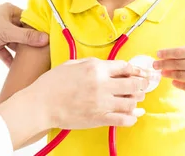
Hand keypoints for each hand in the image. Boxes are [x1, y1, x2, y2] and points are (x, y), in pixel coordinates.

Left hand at [0, 3, 48, 66]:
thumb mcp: (7, 32)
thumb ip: (27, 36)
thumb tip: (46, 38)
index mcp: (10, 11)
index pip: (29, 19)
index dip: (39, 28)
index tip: (50, 38)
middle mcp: (6, 20)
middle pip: (23, 32)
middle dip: (31, 42)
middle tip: (44, 52)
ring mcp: (0, 32)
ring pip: (15, 43)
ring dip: (21, 52)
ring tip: (33, 62)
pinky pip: (6, 52)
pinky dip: (10, 59)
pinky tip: (17, 68)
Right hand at [31, 58, 148, 128]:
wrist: (41, 104)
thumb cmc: (52, 83)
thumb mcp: (72, 64)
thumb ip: (92, 63)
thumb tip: (108, 66)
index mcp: (95, 68)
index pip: (125, 67)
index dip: (136, 69)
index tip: (141, 72)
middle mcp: (102, 85)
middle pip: (133, 84)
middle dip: (141, 84)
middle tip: (143, 86)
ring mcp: (101, 103)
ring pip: (131, 102)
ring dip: (136, 101)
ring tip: (135, 100)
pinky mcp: (99, 119)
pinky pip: (124, 119)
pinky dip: (132, 118)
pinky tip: (132, 115)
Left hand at [153, 46, 184, 99]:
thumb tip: (175, 54)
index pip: (178, 52)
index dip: (166, 53)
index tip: (158, 54)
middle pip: (175, 63)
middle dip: (162, 64)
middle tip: (154, 64)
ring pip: (177, 75)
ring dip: (167, 73)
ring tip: (162, 72)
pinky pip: (184, 86)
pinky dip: (177, 83)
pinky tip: (173, 81)